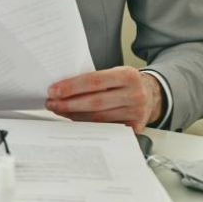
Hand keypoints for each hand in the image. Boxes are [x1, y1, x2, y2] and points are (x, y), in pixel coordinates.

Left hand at [45, 66, 162, 132]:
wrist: (151, 95)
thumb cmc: (125, 83)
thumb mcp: (114, 73)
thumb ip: (94, 78)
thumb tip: (62, 87)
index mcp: (128, 75)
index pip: (94, 81)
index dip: (71, 87)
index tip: (53, 91)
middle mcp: (135, 94)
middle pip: (94, 102)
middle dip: (68, 104)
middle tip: (51, 103)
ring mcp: (136, 113)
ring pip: (98, 118)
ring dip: (74, 115)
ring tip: (58, 110)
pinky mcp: (135, 128)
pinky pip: (104, 127)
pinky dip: (86, 123)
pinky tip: (73, 119)